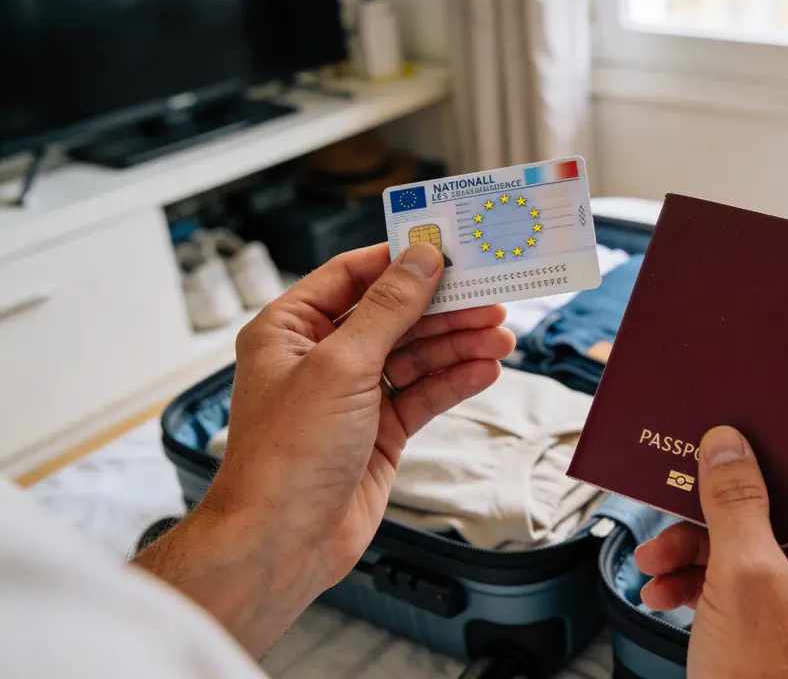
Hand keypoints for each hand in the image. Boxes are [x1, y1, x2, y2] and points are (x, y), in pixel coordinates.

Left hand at [135, 243, 514, 655]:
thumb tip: (419, 259)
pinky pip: (422, 394)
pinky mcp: (378, 431)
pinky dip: (454, 381)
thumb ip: (388, 309)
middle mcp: (319, 358)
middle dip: (442, 309)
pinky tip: (484, 370)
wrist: (282, 542)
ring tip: (500, 338)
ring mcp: (351, 396)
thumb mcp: (341, 365)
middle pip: (393, 315)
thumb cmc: (286, 455)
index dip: (399, 261)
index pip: (352, 276)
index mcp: (289, 330)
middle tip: (489, 299)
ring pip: (415, 355)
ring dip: (457, 345)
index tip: (446, 249)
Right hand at [635, 427, 787, 678]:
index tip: (743, 429)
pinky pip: (745, 587)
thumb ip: (736, 500)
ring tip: (658, 560)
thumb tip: (729, 443)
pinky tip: (666, 592)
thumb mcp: (744, 578)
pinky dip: (704, 584)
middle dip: (719, 507)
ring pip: (755, 548)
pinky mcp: (786, 632)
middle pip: (782, 509)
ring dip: (699, 548)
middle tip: (680, 497)